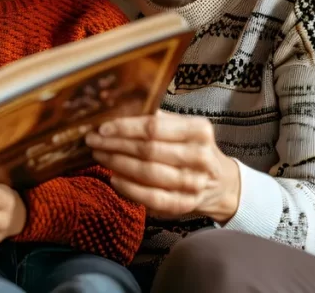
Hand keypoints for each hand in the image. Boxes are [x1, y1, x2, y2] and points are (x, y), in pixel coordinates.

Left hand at [86, 110, 240, 222]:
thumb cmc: (193, 148)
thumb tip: (119, 111)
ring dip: (118, 164)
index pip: (154, 127)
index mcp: (199, 130)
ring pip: (148, 174)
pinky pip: (152, 198)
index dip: (125, 128)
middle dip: (115, 145)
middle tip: (92, 141)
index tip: (102, 127)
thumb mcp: (184, 128)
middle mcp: (200, 156)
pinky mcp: (186, 204)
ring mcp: (194, 183)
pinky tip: (114, 179)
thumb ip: (157, 120)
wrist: (221, 183)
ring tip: (99, 156)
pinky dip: (130, 189)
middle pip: (148, 150)